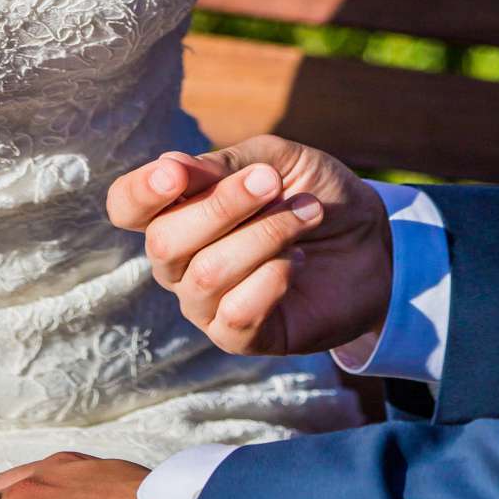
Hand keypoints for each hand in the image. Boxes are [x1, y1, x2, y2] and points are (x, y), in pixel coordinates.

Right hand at [108, 134, 392, 355]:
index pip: (126, 206)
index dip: (141, 192)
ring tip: (307, 215)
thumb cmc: (312, 194)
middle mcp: (179, 261)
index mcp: (177, 210)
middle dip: (223, 206)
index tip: (177, 174)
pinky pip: (235, 315)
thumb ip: (221, 164)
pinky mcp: (238, 337)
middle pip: (164, 241)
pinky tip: (297, 264)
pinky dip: (271, 280)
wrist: (372, 240)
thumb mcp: (273, 161)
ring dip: (265, 236)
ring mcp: (204, 303)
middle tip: (272, 184)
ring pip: (207, 274)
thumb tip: (168, 166)